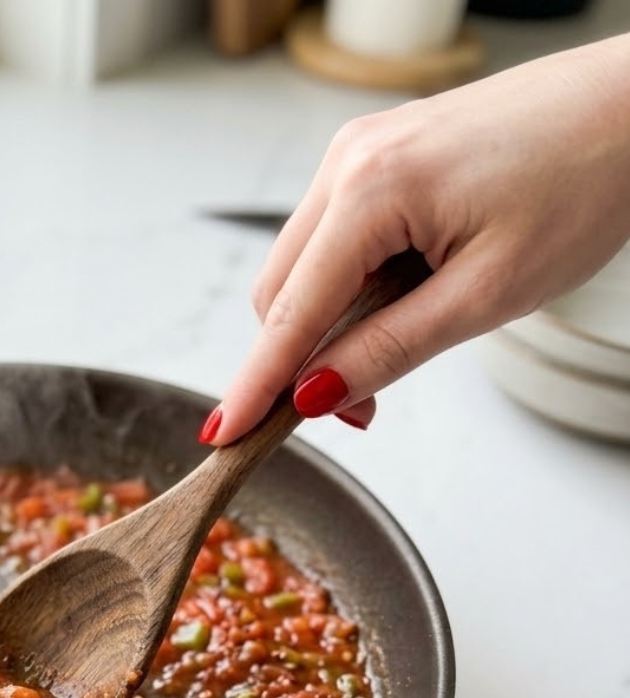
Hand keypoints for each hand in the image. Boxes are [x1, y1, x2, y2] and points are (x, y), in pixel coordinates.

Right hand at [204, 34, 629, 443]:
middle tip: (359, 410)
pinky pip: (331, 239)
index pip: (289, 314)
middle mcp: (347, 162)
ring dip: (328, 323)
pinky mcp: (374, 156)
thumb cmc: (583, 182)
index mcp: (371, 190)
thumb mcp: (487, 294)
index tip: (222, 436)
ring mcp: (356, 153)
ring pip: (302, 268)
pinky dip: (348, 285)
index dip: (254, 384)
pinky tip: (401, 295)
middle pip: (279, 292)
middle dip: (301, 360)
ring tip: (401, 341)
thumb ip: (389, 348)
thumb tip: (316, 395)